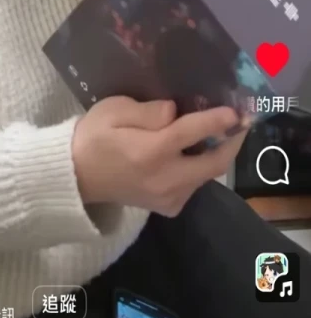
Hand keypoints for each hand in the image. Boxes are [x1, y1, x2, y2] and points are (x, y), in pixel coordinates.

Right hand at [72, 96, 246, 216]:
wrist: (75, 176)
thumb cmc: (93, 137)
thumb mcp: (113, 110)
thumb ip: (147, 111)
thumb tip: (175, 111)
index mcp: (150, 152)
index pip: (193, 133)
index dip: (217, 121)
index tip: (236, 110)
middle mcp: (165, 178)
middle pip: (214, 162)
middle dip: (232, 142)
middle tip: (242, 123)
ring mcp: (168, 197)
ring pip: (207, 175)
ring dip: (217, 154)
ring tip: (221, 132)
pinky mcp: (168, 206)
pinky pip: (195, 186)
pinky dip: (200, 168)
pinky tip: (194, 152)